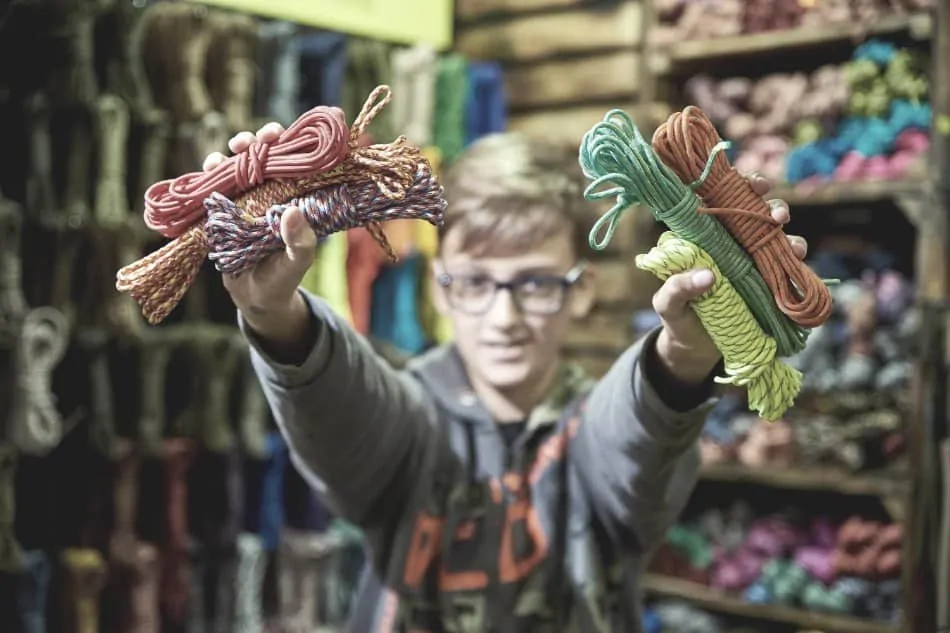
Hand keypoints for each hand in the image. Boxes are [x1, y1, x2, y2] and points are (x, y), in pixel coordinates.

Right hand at [203, 122, 314, 339]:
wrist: (256, 298)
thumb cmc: (284, 279)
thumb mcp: (297, 263)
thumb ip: (300, 243)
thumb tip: (293, 212)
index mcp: (295, 198)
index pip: (296, 161)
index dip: (291, 142)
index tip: (284, 136)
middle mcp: (271, 192)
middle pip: (264, 155)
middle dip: (257, 141)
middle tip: (254, 141)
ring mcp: (246, 199)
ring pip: (236, 167)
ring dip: (228, 157)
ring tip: (223, 159)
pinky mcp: (223, 211)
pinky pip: (214, 188)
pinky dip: (208, 177)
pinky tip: (207, 173)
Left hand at [652, 173, 808, 383]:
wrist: (696, 348)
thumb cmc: (677, 317)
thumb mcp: (667, 304)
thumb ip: (677, 289)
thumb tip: (707, 276)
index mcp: (705, 237)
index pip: (723, 201)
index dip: (741, 186)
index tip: (755, 186)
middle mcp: (732, 243)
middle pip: (757, 214)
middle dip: (773, 208)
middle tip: (778, 218)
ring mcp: (752, 262)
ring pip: (777, 240)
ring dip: (790, 239)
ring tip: (794, 249)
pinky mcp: (767, 284)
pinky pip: (788, 271)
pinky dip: (798, 267)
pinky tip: (801, 268)